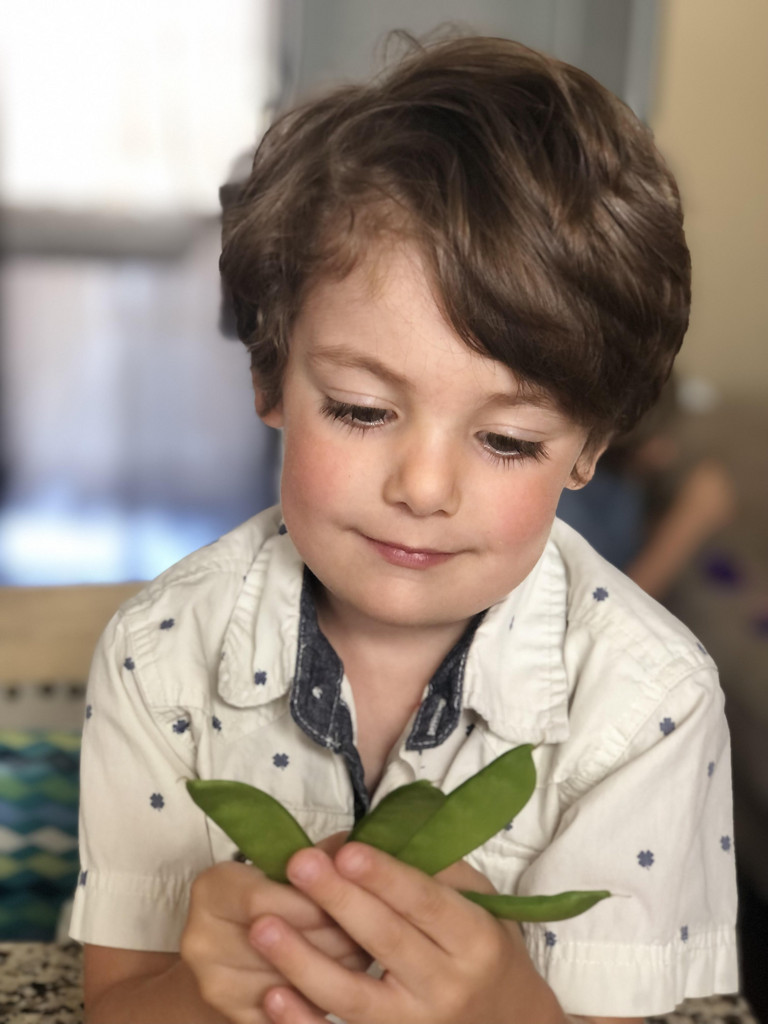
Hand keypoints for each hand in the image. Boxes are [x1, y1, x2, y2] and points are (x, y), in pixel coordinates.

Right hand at [181, 835, 369, 1023]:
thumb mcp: (286, 866)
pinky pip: (286, 1015)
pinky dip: (320, 1001)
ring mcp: (214, 983)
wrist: (233, 946)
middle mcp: (201, 938)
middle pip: (278, 940)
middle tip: (375, 927)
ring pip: (287, 981)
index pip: (263, 899)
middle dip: (333, 934)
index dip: (314, 900)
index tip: (355, 898)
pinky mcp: (232, 1016)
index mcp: (211, 888)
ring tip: (364, 951)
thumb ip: (320, 856)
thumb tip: (360, 848)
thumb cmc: (270, 895)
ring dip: (335, 969)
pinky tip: (346, 982)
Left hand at [250, 842, 565, 1023]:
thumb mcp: (479, 901)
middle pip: (386, 941)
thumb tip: (367, 839)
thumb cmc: (483, 948)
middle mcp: (447, 986)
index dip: (384, 876)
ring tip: (263, 926)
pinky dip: (304, 1021)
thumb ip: (431, 869)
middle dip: (337, 900)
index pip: (424, 902)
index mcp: (474, 939)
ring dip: (303, 961)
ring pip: (354, 996)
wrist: (509, 1023)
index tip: (345, 851)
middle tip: (297, 865)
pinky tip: (272, 996)